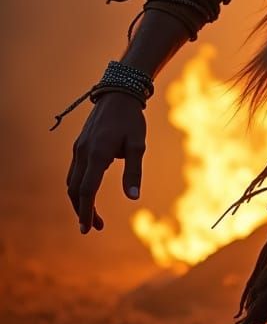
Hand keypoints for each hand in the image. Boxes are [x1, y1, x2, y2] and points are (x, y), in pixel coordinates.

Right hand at [66, 92, 146, 233]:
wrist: (119, 94)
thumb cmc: (132, 120)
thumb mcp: (138, 145)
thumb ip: (134, 172)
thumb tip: (133, 198)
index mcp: (97, 154)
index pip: (87, 190)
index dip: (86, 211)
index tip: (88, 228)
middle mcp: (82, 153)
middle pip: (75, 190)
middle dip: (82, 210)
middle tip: (95, 226)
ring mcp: (78, 149)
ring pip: (72, 182)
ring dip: (80, 200)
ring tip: (94, 213)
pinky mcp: (79, 145)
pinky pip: (74, 171)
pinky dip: (79, 186)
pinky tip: (92, 190)